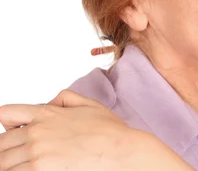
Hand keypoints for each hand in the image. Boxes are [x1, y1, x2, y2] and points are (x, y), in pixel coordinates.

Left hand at [0, 90, 191, 170]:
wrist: (121, 150)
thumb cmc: (110, 131)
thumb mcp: (89, 104)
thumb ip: (66, 98)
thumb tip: (51, 101)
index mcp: (46, 114)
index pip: (6, 114)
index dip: (7, 126)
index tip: (14, 134)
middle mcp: (36, 132)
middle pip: (1, 143)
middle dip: (6, 150)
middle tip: (19, 156)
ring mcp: (36, 153)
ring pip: (3, 162)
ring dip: (10, 164)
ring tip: (25, 165)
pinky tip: (30, 170)